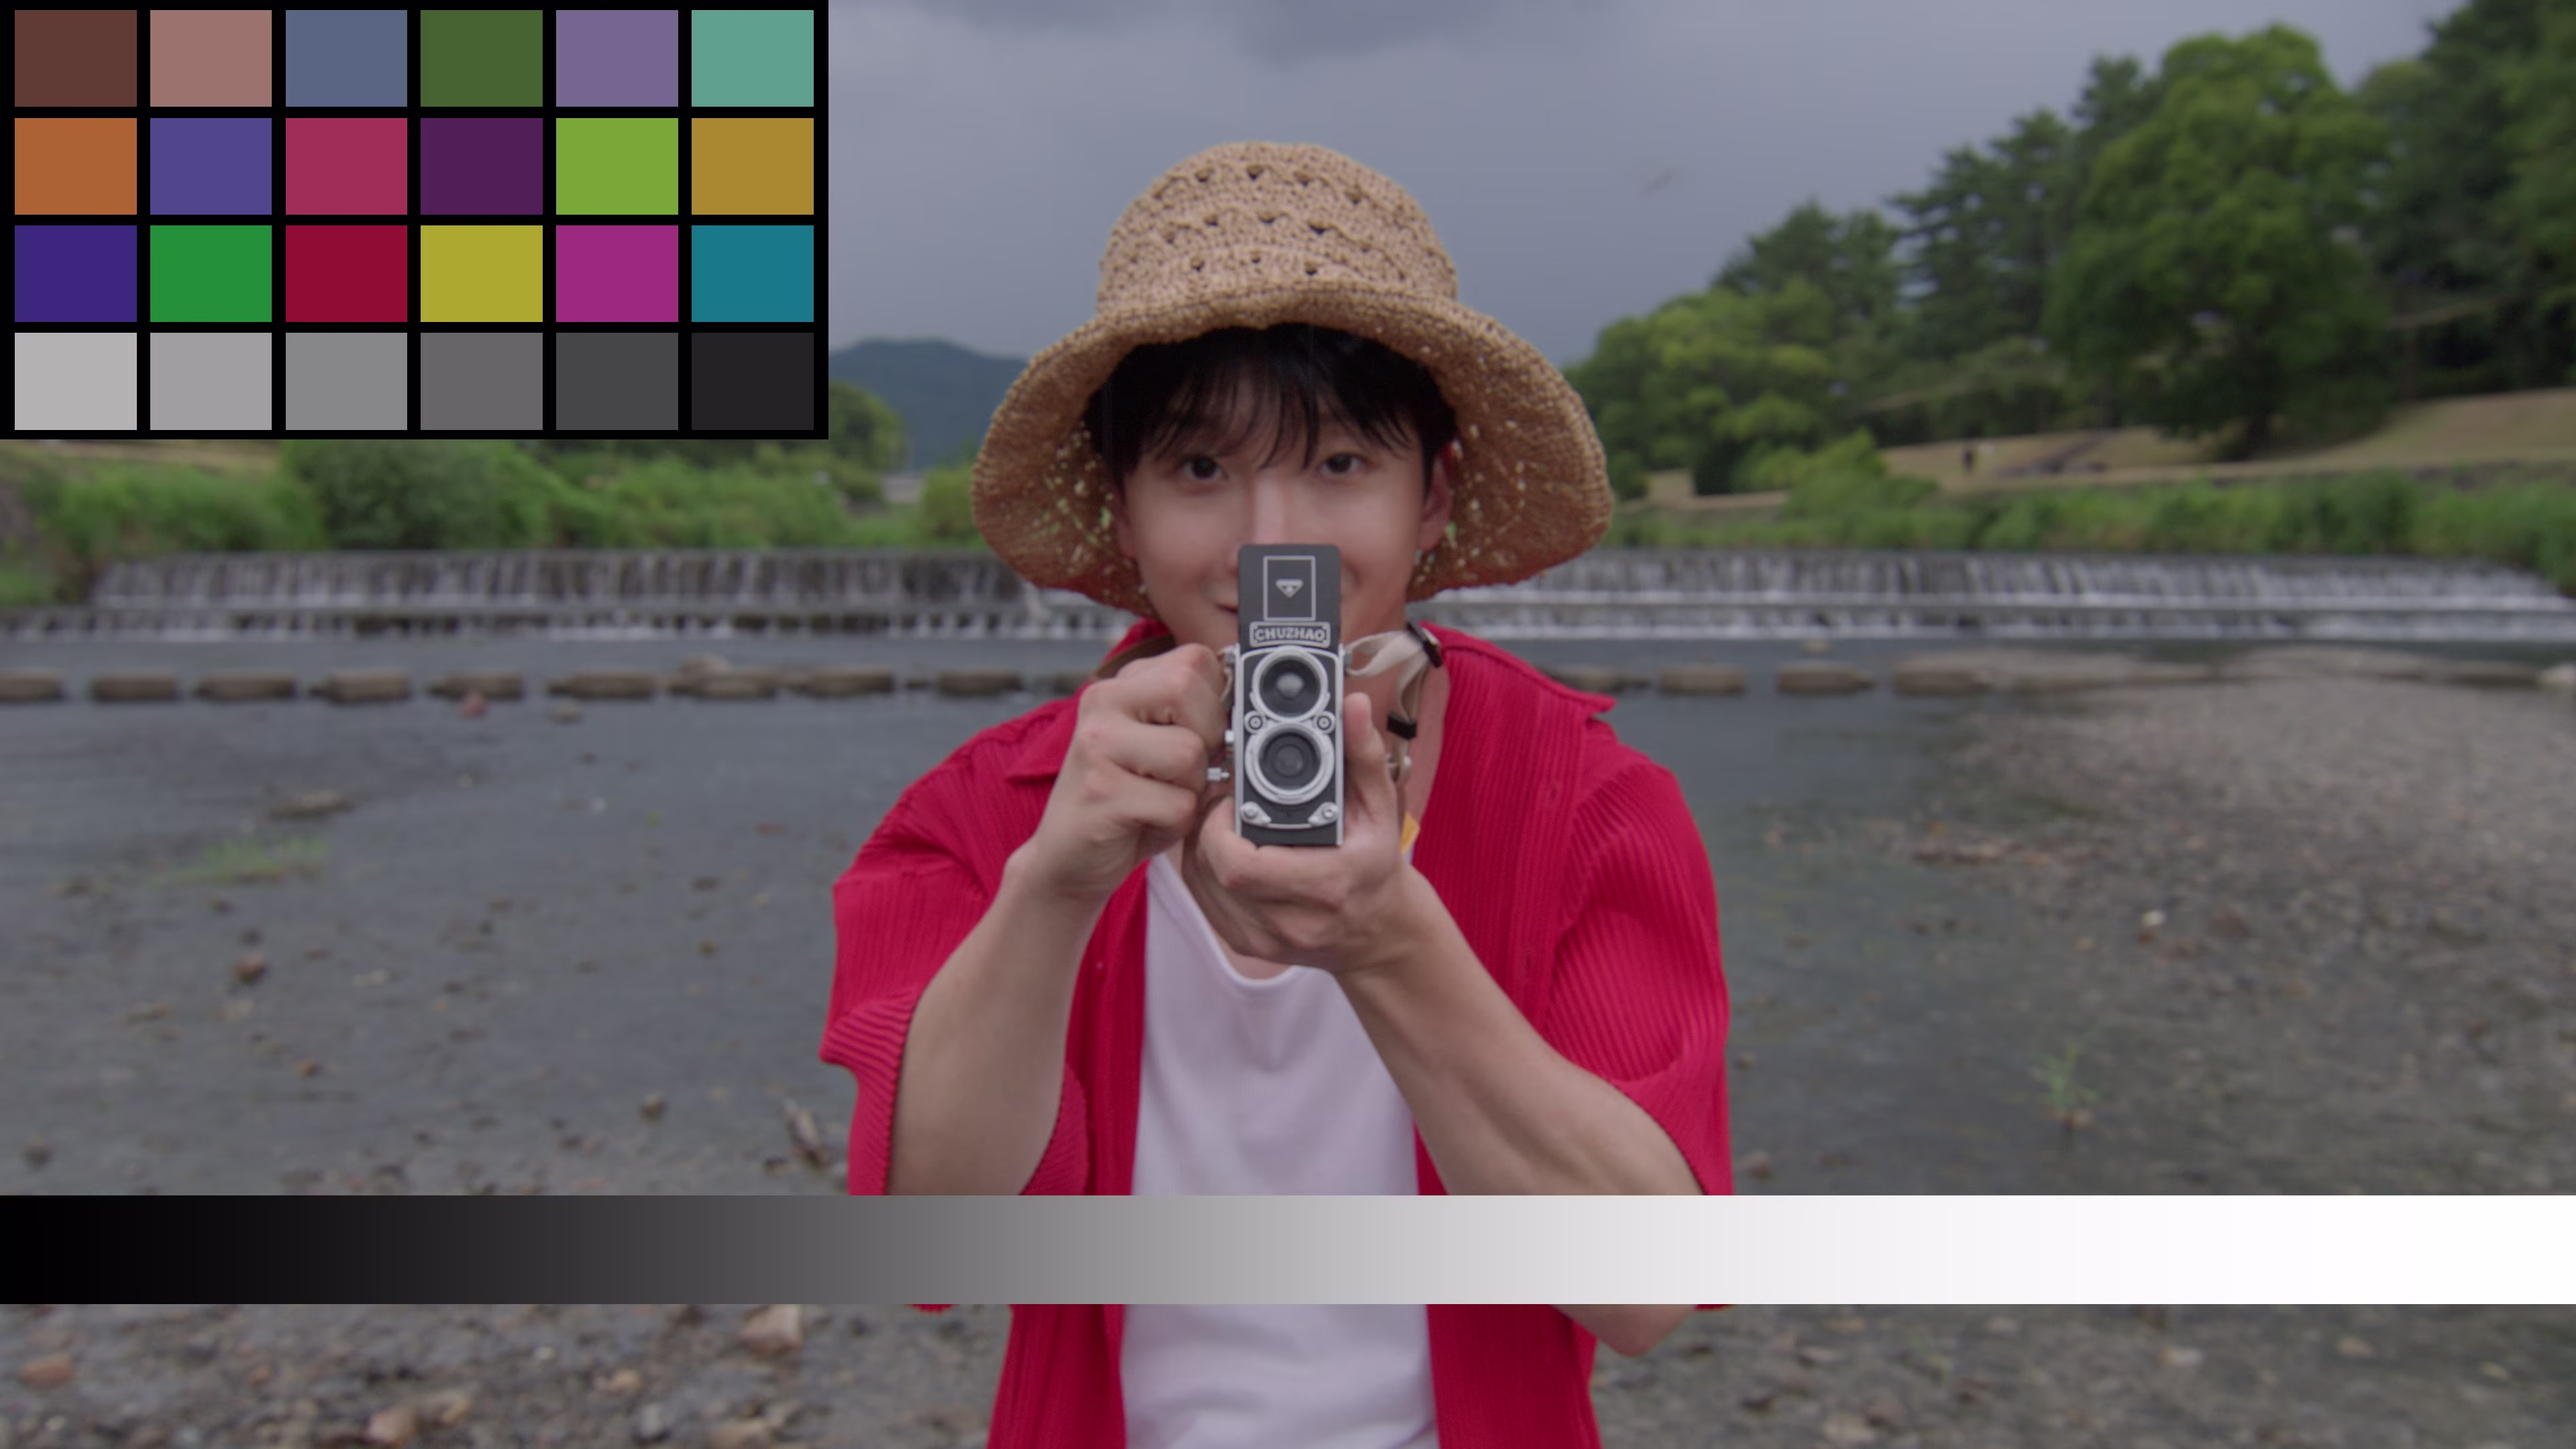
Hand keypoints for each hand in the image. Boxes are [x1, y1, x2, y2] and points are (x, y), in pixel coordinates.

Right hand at [1017, 644, 1228, 908]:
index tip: (1199, 734)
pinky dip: (1176, 823)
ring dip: (1191, 789)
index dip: (1216, 700)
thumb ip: (1195, 717)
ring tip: (1159, 799)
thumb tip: (1252, 705)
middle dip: (1207, 738)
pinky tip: (1145, 822)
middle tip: (1181, 771)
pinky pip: (1178, 803)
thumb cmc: (1127, 802)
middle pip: (1188, 689)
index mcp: (1121, 685)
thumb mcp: (1161, 747)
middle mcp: (1103, 702)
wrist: (1068, 858)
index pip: (1196, 659)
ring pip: (1188, 751)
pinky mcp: (1101, 791)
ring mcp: (1097, 744)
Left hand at [1180, 689, 1418, 976]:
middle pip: (1214, 871)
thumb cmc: (1375, 866)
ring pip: (1200, 884)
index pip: (1241, 865)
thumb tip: (1352, 706)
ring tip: (1220, 819)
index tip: (1232, 797)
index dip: (1221, 826)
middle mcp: (1293, 922)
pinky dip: (1201, 868)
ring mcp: (1265, 939)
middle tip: (1223, 802)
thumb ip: (1363, 755)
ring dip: (1200, 845)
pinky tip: (1219, 847)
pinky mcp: (1246, 945)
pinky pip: (1202, 900)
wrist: (1378, 934)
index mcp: (1326, 886)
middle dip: (1207, 828)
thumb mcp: (1380, 808)